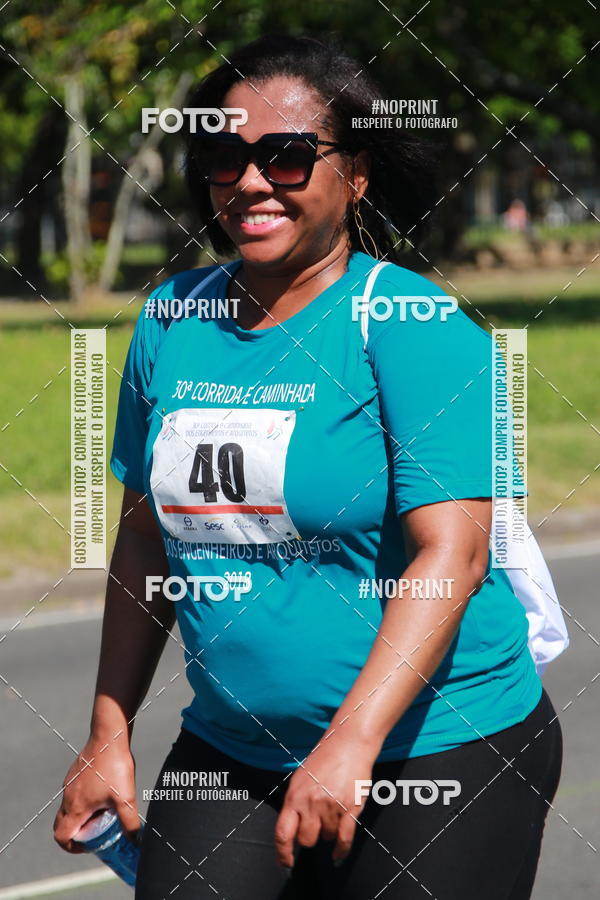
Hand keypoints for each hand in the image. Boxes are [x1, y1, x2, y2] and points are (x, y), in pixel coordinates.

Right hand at [53, 732, 138, 853]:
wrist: (108, 736)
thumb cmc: (115, 766)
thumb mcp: (126, 798)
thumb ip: (130, 822)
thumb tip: (136, 840)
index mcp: (75, 807)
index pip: (61, 836)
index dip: (71, 847)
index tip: (87, 846)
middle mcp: (68, 796)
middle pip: (62, 824)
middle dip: (75, 833)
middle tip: (94, 832)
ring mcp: (70, 783)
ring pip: (68, 807)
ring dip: (80, 815)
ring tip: (102, 812)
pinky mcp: (75, 772)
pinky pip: (73, 792)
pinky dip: (83, 800)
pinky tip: (103, 791)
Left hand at [274, 734, 375, 866]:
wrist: (348, 743)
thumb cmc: (324, 758)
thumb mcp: (300, 777)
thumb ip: (295, 802)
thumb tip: (290, 826)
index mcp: (294, 795)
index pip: (283, 833)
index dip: (282, 853)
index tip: (285, 862)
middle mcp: (311, 803)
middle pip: (306, 840)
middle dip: (310, 837)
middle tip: (315, 825)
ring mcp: (331, 806)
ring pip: (327, 837)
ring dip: (328, 831)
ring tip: (332, 810)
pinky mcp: (350, 808)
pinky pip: (344, 839)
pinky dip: (341, 851)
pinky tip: (337, 855)